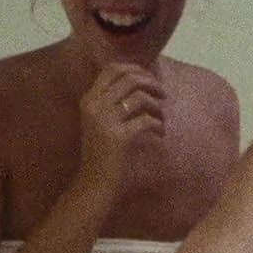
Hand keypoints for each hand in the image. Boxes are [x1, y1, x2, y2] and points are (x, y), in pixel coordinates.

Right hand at [72, 63, 165, 207]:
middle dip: (152, 84)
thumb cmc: (103, 152)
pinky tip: (160, 135)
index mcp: (89, 99)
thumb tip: (142, 81)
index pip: (113, 68)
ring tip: (161, 121)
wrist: (93, 184)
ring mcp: (104, 121)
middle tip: (163, 97)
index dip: (136, 70)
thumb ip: (115, 101)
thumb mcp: (102, 122)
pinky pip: (147, 120)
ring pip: (141, 98)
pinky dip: (159, 126)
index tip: (150, 82)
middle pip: (130, 78)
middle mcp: (94, 106)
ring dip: (158, 108)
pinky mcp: (118, 137)